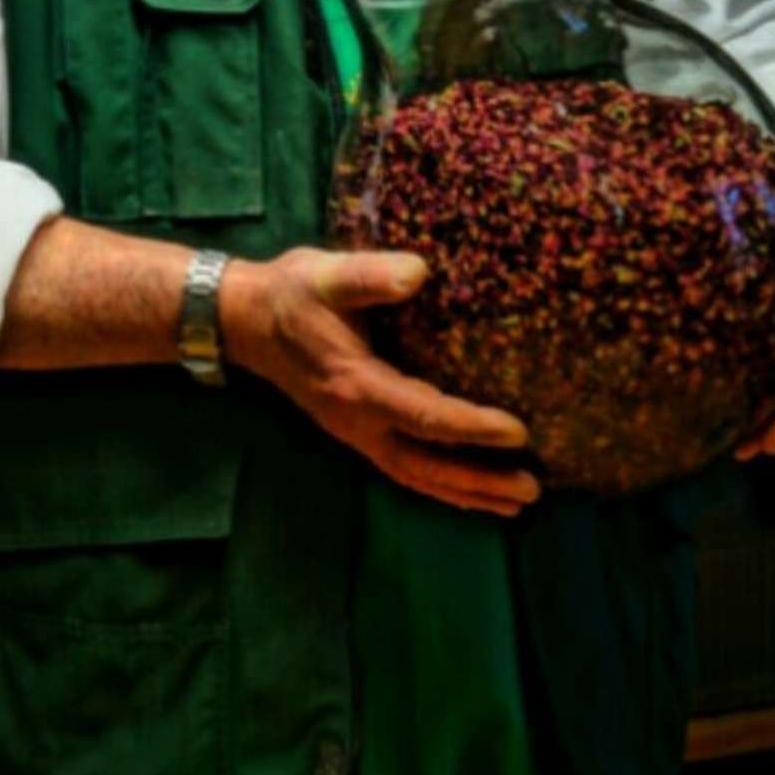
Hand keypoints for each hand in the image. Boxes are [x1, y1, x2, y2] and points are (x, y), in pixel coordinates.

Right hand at [221, 248, 540, 517]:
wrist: (244, 319)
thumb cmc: (291, 292)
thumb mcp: (326, 274)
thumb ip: (370, 275)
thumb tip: (418, 272)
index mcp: (357, 385)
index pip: (424, 415)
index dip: (471, 427)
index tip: (518, 432)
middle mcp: (358, 421)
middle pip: (425, 464)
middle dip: (478, 480)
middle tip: (531, 488)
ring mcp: (356, 432)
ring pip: (416, 474)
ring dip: (466, 491)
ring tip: (515, 501)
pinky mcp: (357, 430)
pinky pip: (405, 467)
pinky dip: (441, 484)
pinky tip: (471, 490)